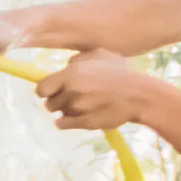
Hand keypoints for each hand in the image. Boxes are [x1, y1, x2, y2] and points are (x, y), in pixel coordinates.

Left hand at [39, 53, 173, 133]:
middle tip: (73, 99)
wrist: (140, 95)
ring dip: (67, 112)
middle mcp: (71, 91)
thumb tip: (64, 66)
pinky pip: (63, 125)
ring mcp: (78, 108)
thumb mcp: (100, 55)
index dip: (45, 91)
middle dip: (58, 102)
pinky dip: (67, 123)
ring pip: (59, 114)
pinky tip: (78, 117)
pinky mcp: (85, 123)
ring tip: (85, 106)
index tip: (53, 91)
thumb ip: (78, 59)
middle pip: (49, 104)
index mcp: (71, 74)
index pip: (41, 88)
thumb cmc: (121, 74)